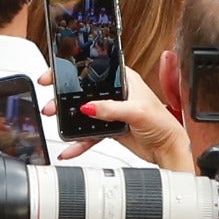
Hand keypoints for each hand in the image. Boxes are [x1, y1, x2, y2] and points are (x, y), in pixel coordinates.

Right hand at [37, 66, 195, 173]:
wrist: (167, 148)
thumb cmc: (162, 124)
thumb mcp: (137, 112)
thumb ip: (112, 109)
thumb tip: (89, 107)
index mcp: (125, 81)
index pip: (96, 70)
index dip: (74, 70)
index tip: (55, 75)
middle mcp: (117, 94)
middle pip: (85, 92)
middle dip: (65, 98)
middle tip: (51, 105)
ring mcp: (112, 112)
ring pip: (84, 114)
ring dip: (69, 120)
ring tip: (57, 124)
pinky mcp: (110, 129)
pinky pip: (89, 134)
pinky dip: (79, 142)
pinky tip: (70, 148)